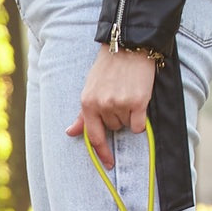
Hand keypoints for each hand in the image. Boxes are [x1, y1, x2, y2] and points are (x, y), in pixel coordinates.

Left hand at [66, 44, 155, 168]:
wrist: (129, 45)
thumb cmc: (109, 69)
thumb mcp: (90, 89)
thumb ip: (83, 115)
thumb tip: (70, 133)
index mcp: (87, 104)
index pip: (93, 136)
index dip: (101, 153)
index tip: (108, 165)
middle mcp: (102, 106)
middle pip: (113, 128)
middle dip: (117, 117)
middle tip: (119, 96)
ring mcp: (119, 104)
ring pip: (126, 125)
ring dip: (129, 114)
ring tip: (127, 93)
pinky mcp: (137, 101)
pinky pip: (139, 124)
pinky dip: (140, 118)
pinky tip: (139, 101)